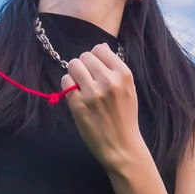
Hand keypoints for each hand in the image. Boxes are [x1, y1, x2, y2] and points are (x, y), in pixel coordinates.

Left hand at [62, 43, 146, 171]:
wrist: (121, 145)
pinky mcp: (78, 104)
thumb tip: (101, 47)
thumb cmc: (125, 116)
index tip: (96, 69)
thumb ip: (116, 68)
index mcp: (124, 75)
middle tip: (87, 79)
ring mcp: (92, 92)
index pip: (100, 49)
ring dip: (74, 73)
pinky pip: (65, 81)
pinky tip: (76, 95)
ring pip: (73, 65)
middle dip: (84, 65)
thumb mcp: (129, 89)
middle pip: (85, 56)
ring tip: (81, 86)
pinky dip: (68, 86)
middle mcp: (108, 81)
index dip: (95, 58)